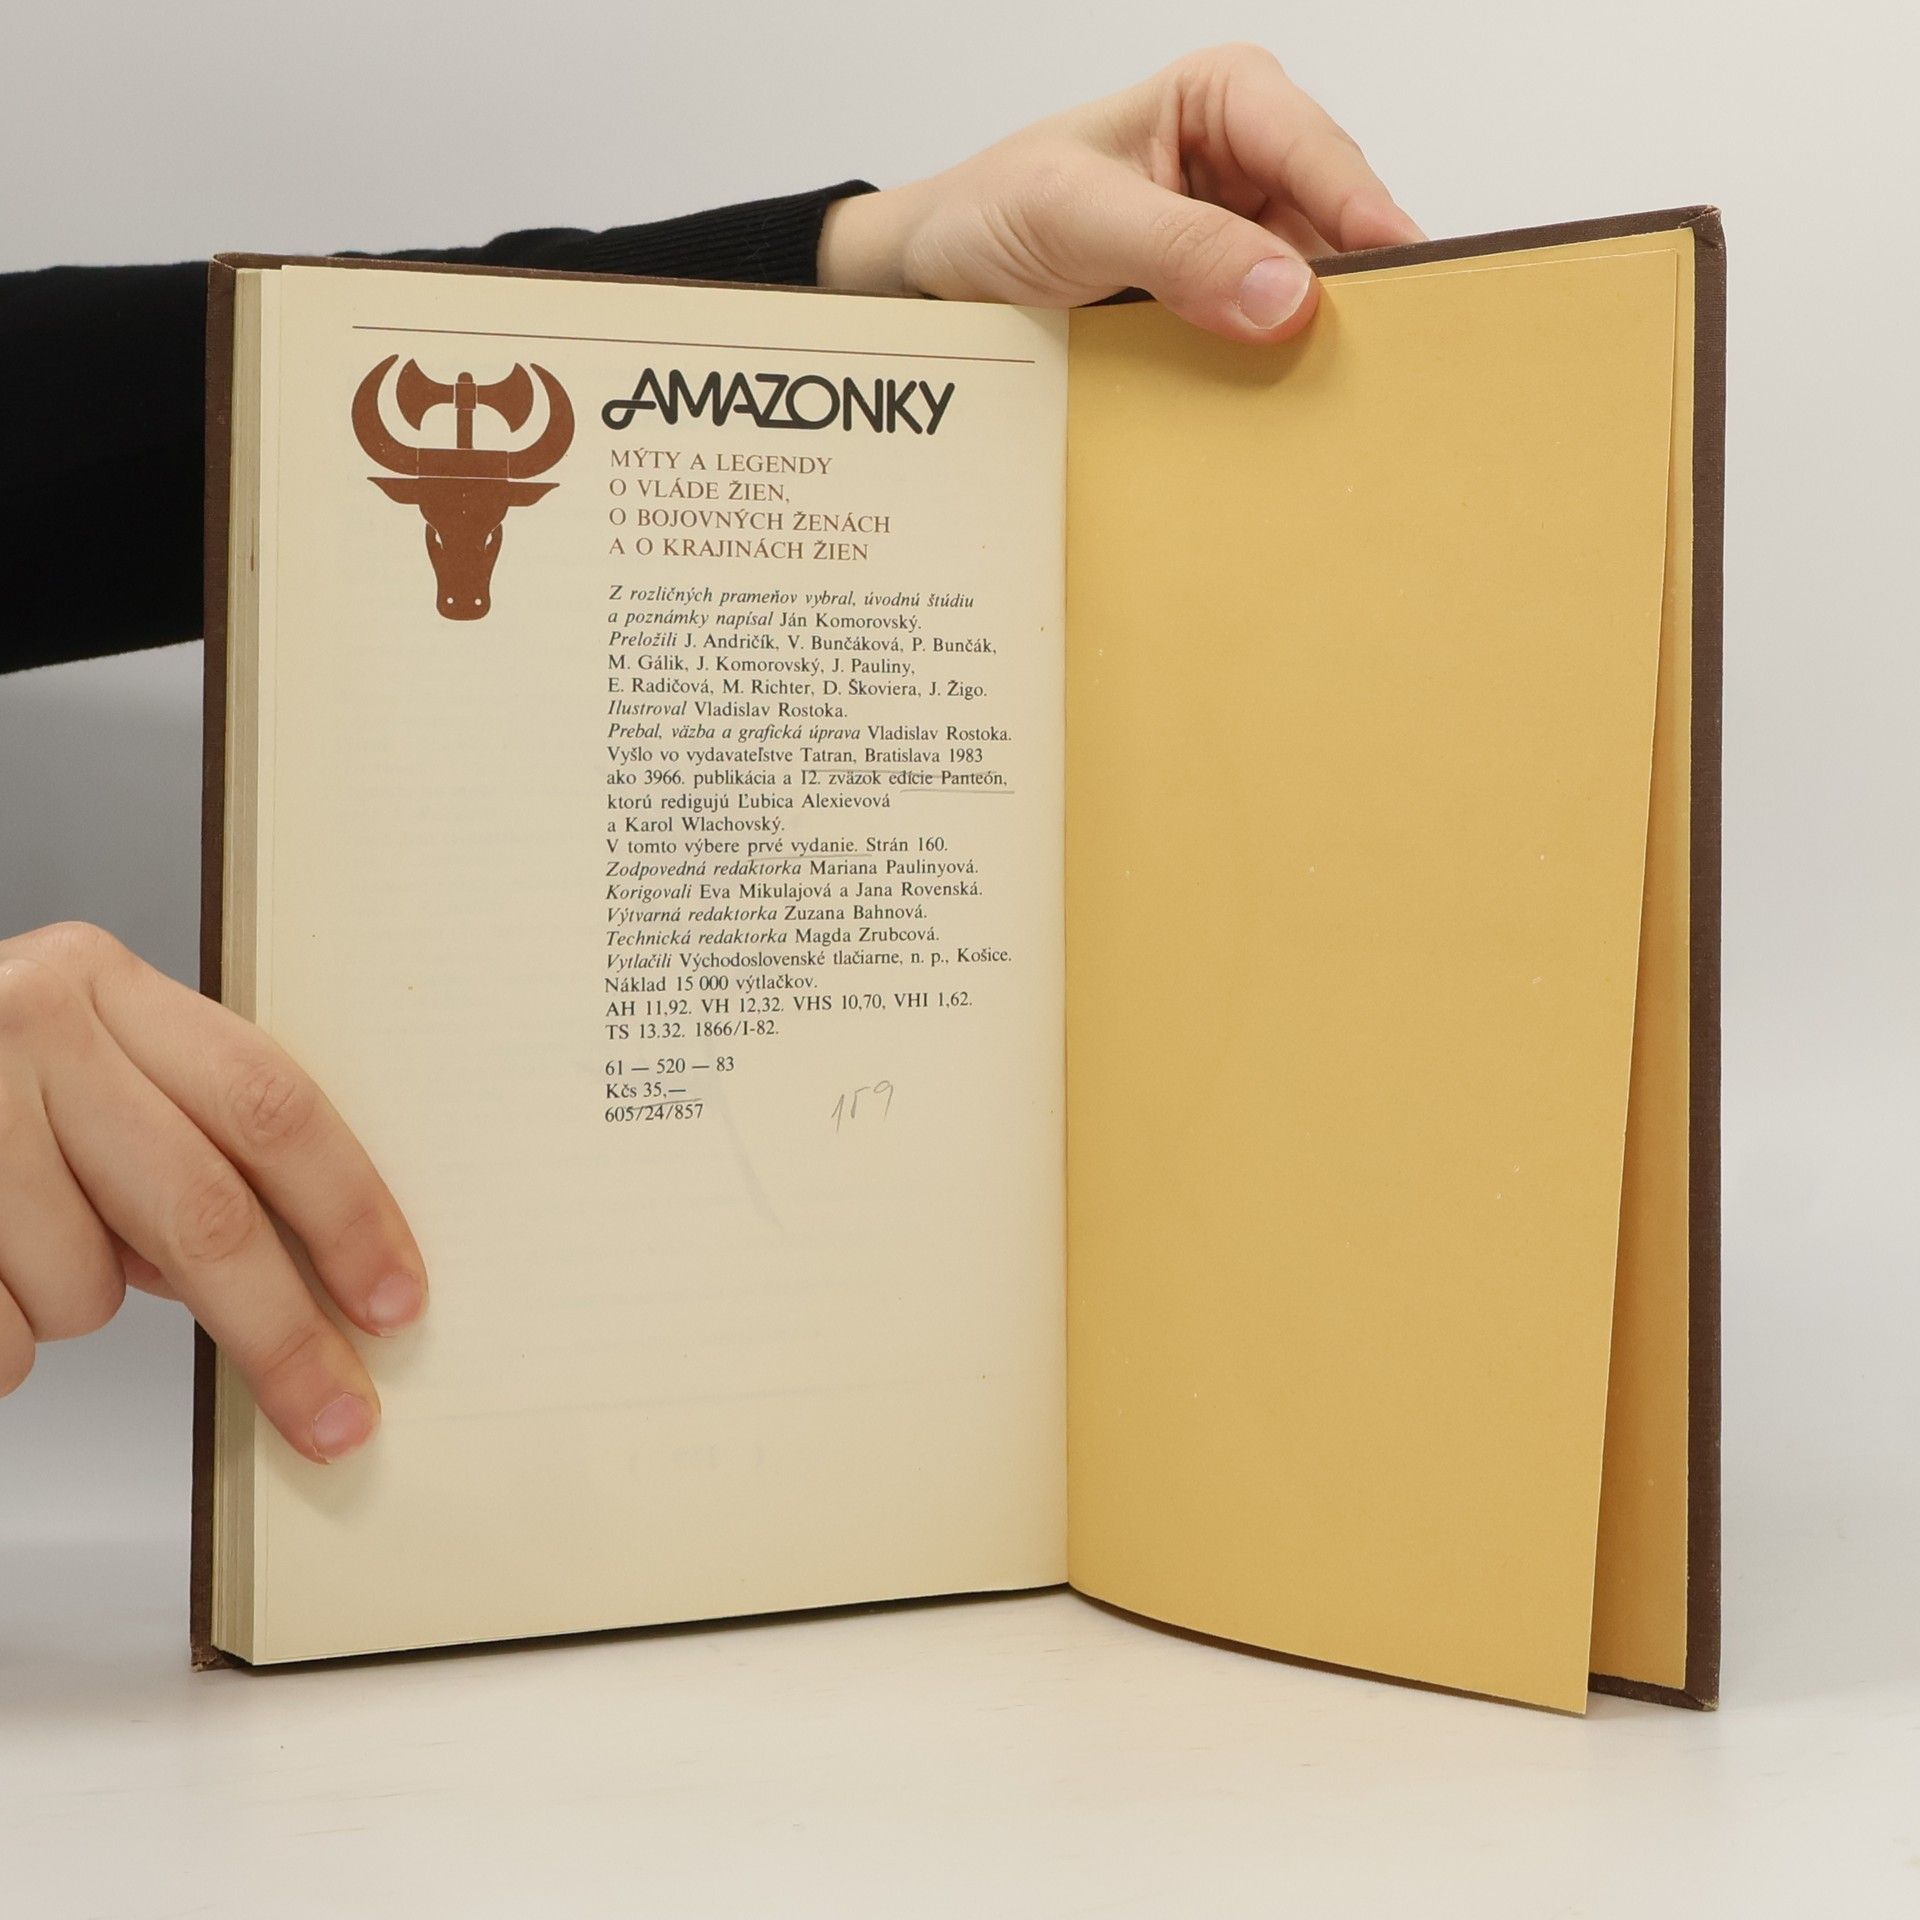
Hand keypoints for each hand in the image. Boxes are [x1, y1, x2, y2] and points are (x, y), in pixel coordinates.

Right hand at [0, 922, 425, 1460]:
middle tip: (336, 1414)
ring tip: (17, 1248)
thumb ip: (180, 1143)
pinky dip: (2, 1342)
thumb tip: (310, 1276)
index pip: (270, 1105)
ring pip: (86, 1288)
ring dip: (72, 1306)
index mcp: (97, 981)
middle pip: (204, 1212)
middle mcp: (26, 1025)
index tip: (394, 1301)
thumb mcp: (77, 1077)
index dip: (348, 1213)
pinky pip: (2, 1338)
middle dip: (281, 1332)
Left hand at [818, 42, 1422, 341]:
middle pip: (1334, 229)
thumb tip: (1284, 295)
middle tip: (1380, 361)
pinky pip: (1267, 346)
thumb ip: (1180, 249)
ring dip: (1313, 349)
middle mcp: (1248, 168)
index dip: (1366, 216)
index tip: (1404, 277)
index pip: (1319, 152)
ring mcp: (1239, 246)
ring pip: (1309, 297)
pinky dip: (1272, 380)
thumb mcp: (1076, 216)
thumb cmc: (990, 213)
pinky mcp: (1219, 313)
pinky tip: (1283, 413)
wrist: (935, 279)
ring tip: (1337, 401)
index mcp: (1227, 101)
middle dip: (1350, 293)